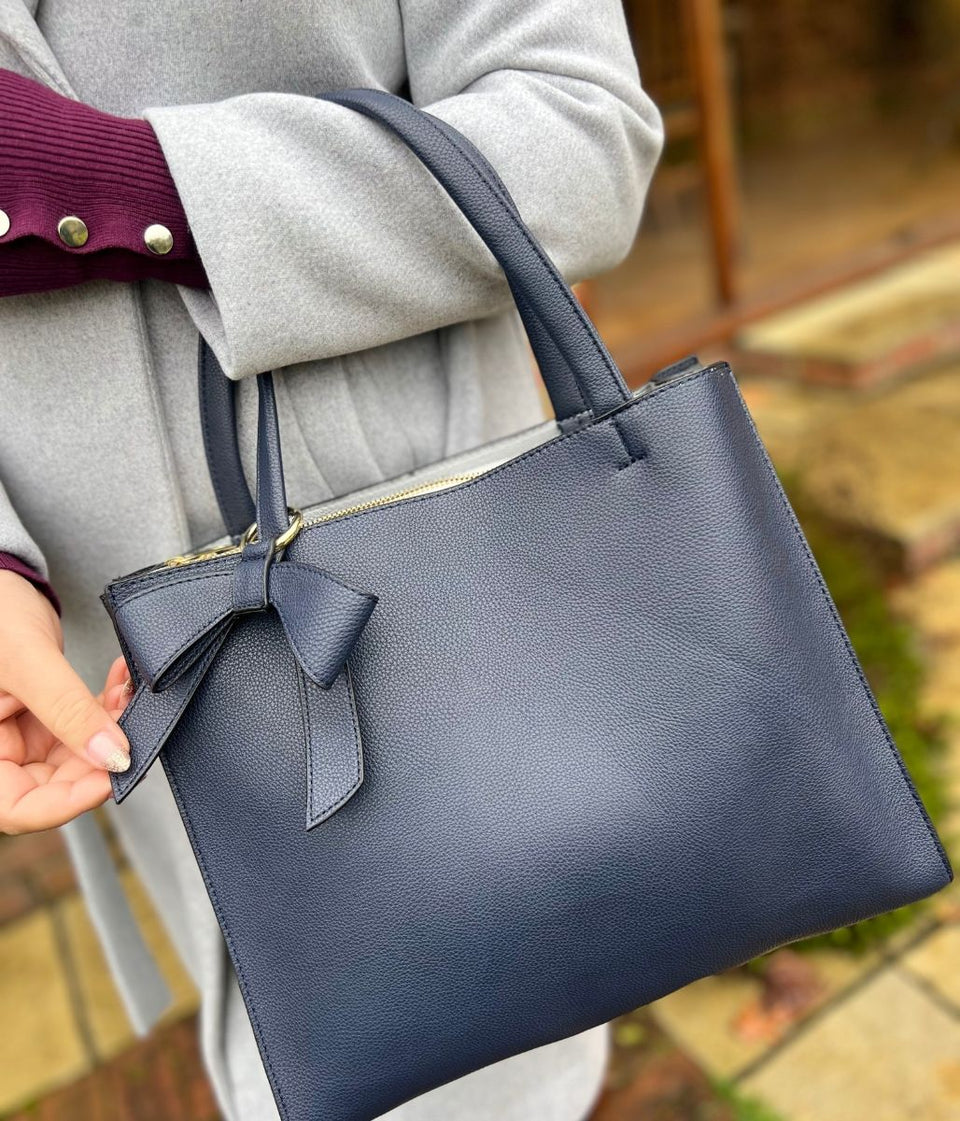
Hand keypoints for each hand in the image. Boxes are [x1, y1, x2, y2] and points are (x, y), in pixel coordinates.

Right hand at [0, 571, 132, 833]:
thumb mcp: (27, 661)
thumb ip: (68, 711)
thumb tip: (115, 757)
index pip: (16, 808)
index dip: (64, 804)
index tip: (111, 777)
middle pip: (52, 786)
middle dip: (100, 761)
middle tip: (136, 731)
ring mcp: (20, 735)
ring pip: (77, 757)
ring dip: (111, 731)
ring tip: (130, 695)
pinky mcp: (43, 715)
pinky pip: (83, 727)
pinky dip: (107, 709)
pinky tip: (122, 683)